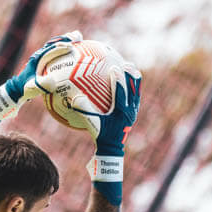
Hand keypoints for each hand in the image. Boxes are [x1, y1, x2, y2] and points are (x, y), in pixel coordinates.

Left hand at [0, 31, 81, 121]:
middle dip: (66, 39)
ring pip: (56, 46)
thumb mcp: (32, 88)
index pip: (50, 50)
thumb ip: (41, 85)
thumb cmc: (24, 89)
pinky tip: (76, 53)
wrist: (17, 89)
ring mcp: (43, 58)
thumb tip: (52, 82)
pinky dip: (66, 50)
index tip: (71, 47)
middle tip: (78, 36)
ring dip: (66, 41)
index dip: (60, 48)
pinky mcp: (46, 62)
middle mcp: (40, 56)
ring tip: (79, 38)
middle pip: (54, 43)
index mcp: (37, 59)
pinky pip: (57, 53)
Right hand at [81, 67, 139, 205]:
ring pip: (137, 92)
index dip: (118, 79)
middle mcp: (130, 110)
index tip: (114, 68)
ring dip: (134, 80)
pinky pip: (135, 97)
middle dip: (130, 76)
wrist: (112, 148)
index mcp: (120, 112)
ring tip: (132, 67)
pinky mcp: (133, 113)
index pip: (120, 93)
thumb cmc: (101, 135)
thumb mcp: (92, 124)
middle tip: (126, 63)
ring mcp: (133, 111)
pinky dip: (133, 87)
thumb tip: (75, 97)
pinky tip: (129, 79)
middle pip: (133, 90)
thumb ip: (84, 111)